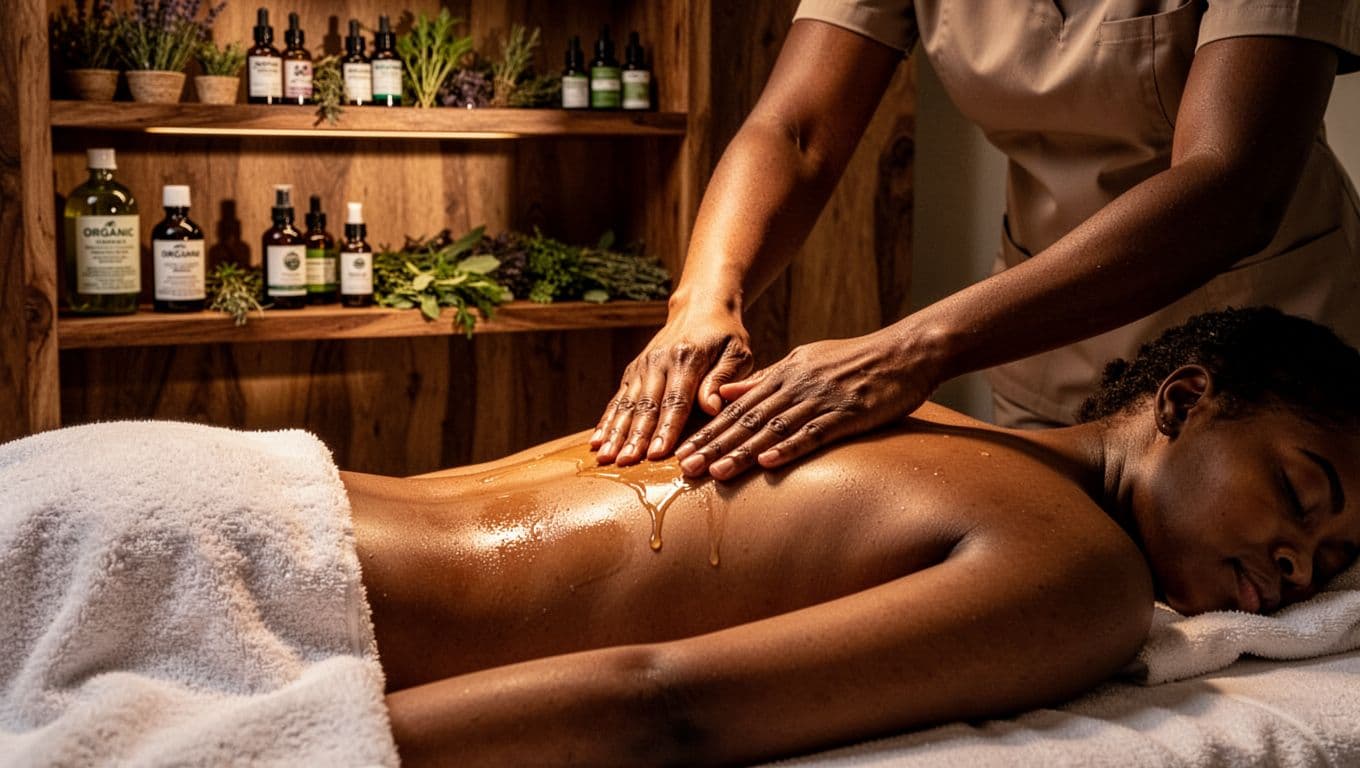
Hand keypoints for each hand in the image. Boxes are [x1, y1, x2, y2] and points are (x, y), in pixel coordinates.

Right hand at [592, 309, 753, 464]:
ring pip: (627, 404)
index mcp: (687, 358)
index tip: (657, 453)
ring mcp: (642, 366)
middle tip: (626, 463)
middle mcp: (659, 361)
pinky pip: (618, 399)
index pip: (676, 400)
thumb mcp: (737, 353)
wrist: (699, 307)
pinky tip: (596, 442)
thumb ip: (723, 379)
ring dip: (615, 433)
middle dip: (635, 437)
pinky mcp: (633, 371)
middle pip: (646, 405)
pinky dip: (606, 421)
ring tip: (605, 457)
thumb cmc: (725, 336)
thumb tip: (711, 408)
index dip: (666, 428)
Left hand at [675, 329, 939, 479]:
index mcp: (783, 374)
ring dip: (742, 452)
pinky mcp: (847, 413)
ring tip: (715, 473)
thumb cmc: (854, 360)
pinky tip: (768, 463)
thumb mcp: (803, 361)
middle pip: (747, 420)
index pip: (737, 408)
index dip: (709, 431)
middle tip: (684, 469)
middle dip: (714, 445)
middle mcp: (796, 386)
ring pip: (773, 429)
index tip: (682, 451)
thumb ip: (764, 379)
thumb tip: (725, 393)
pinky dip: (790, 448)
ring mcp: (821, 399)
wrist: (905, 353)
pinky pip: (814, 433)